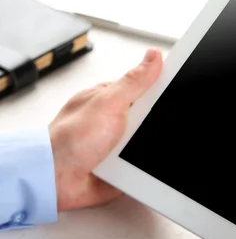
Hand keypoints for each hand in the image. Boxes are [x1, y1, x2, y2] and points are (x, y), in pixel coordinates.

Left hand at [49, 49, 162, 211]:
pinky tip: (137, 168)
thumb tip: (154, 57)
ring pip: (148, 143)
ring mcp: (116, 145)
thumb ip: (135, 81)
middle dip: (154, 125)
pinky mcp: (120, 168)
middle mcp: (112, 121)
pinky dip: (143, 169)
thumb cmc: (70, 140)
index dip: (161, 89)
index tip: (176, 91)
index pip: (143, 88)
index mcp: (108, 99)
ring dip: (146, 150)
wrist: (56, 181)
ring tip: (133, 152)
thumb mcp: (109, 102)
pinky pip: (142, 166)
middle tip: (142, 129)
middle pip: (150, 117)